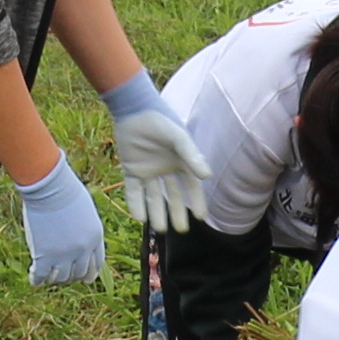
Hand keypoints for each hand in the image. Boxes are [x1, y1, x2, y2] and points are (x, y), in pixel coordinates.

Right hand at [13, 158, 106, 286]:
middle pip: (79, 273)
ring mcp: (64, 255)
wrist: (49, 188)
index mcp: (95, 237)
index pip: (96, 264)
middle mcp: (82, 250)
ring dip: (54, 278)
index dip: (89, 273)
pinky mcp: (44, 257)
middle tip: (62, 275)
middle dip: (71, 276)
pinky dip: (37, 280)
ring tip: (47, 276)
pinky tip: (34, 278)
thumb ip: (85, 229)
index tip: (84, 278)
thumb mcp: (86, 211)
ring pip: (61, 278)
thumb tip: (77, 239)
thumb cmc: (65, 191)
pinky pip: (41, 276)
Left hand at [103, 76, 211, 234]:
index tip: (201, 218)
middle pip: (173, 196)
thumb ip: (192, 157)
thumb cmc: (161, 121)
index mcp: (181, 162)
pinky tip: (140, 218)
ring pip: (153, 197)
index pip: (191, 187)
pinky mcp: (131, 169)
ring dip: (157, 212)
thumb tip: (207, 177)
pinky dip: (136, 203)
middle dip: (177, 213)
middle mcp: (165, 169)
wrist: (134, 109)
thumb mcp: (179, 138)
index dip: (196, 202)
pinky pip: (133, 190)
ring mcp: (147, 170)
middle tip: (180, 231)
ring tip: (161, 230)